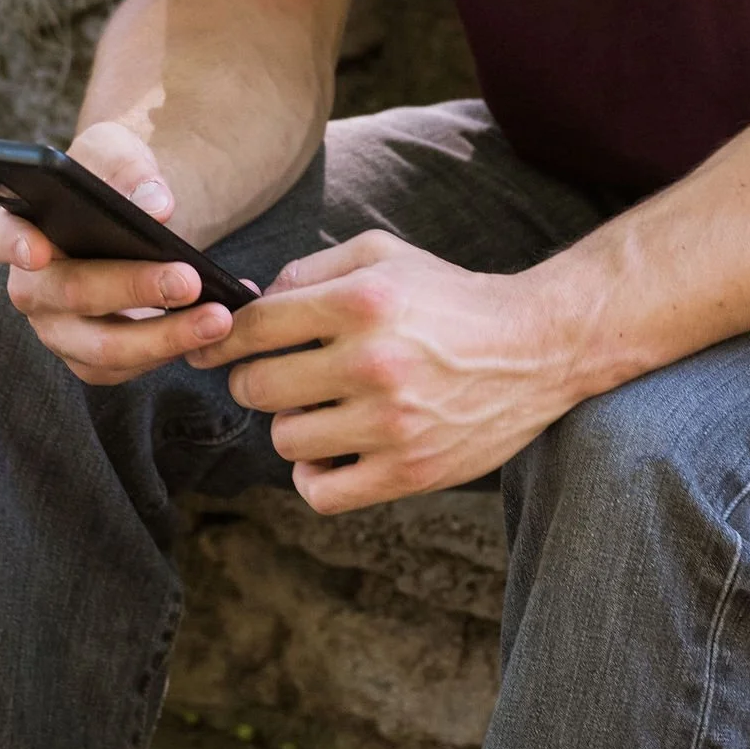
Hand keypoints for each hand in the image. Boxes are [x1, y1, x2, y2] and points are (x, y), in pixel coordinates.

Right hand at [0, 121, 236, 386]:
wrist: (131, 215)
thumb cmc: (113, 178)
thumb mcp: (119, 153)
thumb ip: (130, 169)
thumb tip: (157, 206)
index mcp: (20, 227)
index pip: (2, 236)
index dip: (17, 245)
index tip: (39, 249)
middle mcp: (31, 286)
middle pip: (70, 296)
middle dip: (133, 290)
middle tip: (188, 280)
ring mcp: (57, 329)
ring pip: (102, 349)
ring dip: (164, 337)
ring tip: (219, 317)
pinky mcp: (90, 358)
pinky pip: (128, 368)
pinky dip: (174, 349)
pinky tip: (216, 325)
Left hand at [188, 231, 570, 511]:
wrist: (534, 348)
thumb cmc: (450, 298)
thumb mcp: (384, 256)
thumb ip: (312, 269)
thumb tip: (250, 300)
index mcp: (362, 301)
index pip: (255, 326)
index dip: (222, 338)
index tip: (214, 347)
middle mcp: (373, 361)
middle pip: (258, 387)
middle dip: (251, 380)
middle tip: (269, 377)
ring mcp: (391, 423)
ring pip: (285, 440)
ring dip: (290, 425)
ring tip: (317, 409)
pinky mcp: (410, 471)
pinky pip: (321, 492)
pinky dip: (313, 476)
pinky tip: (330, 451)